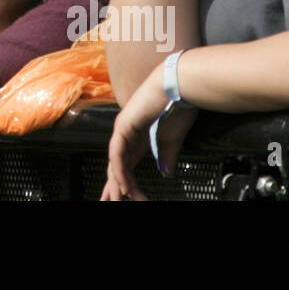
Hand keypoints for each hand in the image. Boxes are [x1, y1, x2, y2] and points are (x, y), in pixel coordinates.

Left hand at [101, 60, 198, 200]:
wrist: (179, 86)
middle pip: (116, 166)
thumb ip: (167, 156)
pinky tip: (123, 187)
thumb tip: (166, 173)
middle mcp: (127, 134)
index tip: (126, 198)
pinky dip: (120, 172)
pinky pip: (118, 155)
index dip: (124, 182)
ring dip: (118, 184)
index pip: (126, 164)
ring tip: (118, 201)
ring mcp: (123, 129)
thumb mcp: (173, 139)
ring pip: (116, 163)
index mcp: (138, 137)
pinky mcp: (124, 126)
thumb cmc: (178, 107)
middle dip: (113, 187)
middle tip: (108, 204)